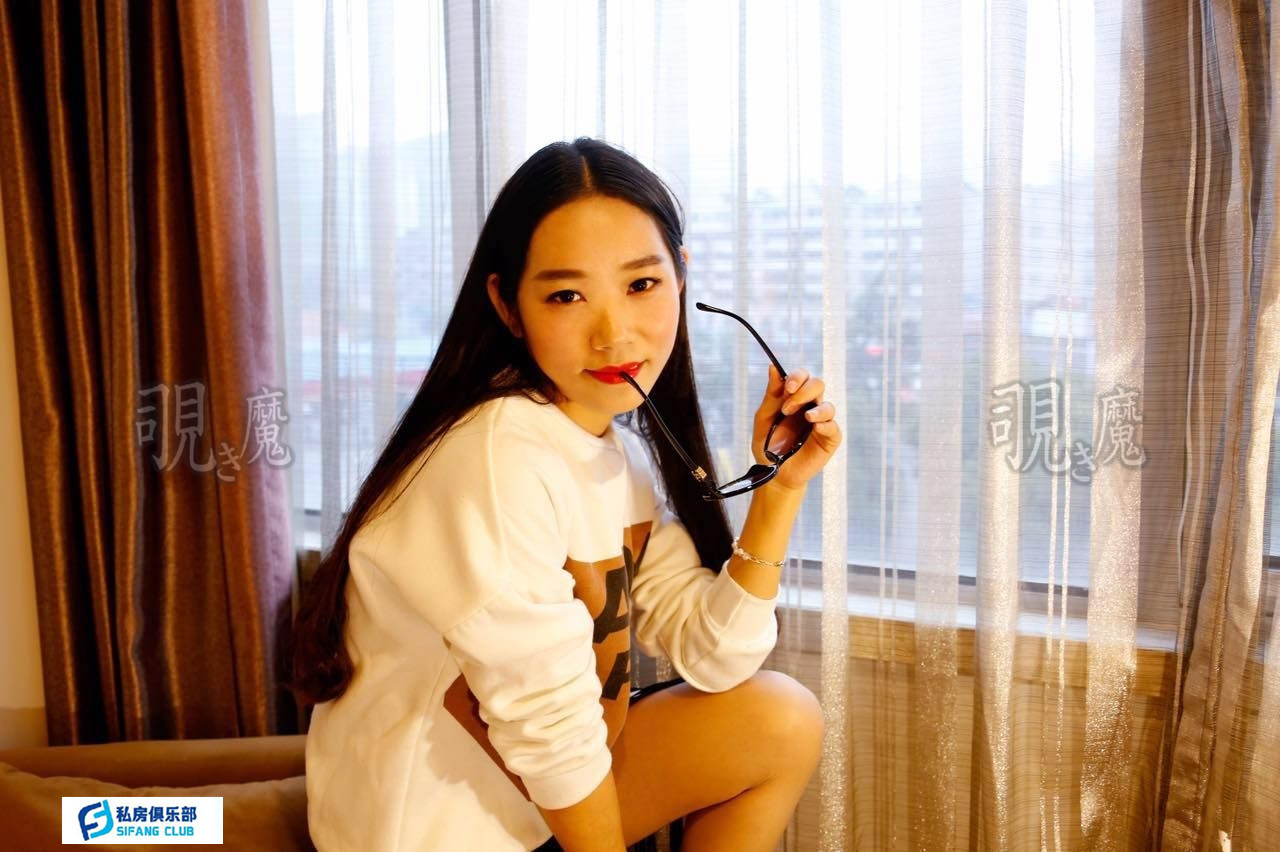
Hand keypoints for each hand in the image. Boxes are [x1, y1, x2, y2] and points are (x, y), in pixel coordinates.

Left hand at [751, 365, 841, 491]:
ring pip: (828, 405)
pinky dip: (825, 423)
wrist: (774, 474)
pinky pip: (833, 426)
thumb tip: (773, 367)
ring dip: (815, 408)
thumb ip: (771, 395)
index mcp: (794, 398)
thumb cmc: (768, 445)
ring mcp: (821, 422)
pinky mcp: (829, 439)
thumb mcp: (764, 419)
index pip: (803, 376)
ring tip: (805, 417)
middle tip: (787, 408)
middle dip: (804, 391)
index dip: (797, 377)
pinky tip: (815, 426)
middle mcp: (810, 407)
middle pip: (818, 384)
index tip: (787, 388)